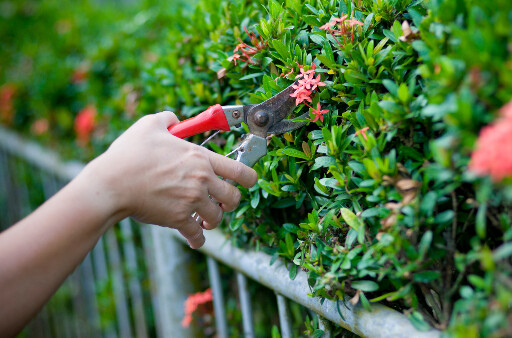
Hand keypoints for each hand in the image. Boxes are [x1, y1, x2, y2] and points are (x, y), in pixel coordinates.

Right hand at [82, 111, 256, 247]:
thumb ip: (168, 119)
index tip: (248, 182)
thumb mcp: (149, 125)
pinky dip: (197, 239)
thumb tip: (176, 119)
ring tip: (204, 219)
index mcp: (200, 157)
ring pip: (217, 217)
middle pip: (234, 198)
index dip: (250, 178)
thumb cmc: (129, 154)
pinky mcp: (177, 219)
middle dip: (230, 202)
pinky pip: (196, 235)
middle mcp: (201, 180)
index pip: (239, 170)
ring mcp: (190, 201)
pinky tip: (195, 238)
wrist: (111, 184)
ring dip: (212, 220)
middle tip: (221, 202)